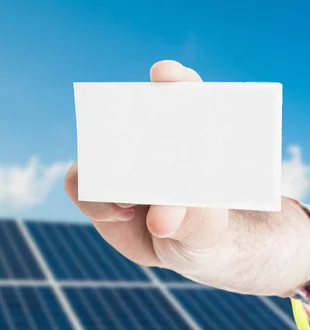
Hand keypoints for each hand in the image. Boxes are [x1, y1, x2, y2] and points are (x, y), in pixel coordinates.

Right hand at [65, 60, 229, 270]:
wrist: (187, 254)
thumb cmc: (207, 228)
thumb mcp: (209, 228)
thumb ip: (191, 220)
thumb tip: (161, 220)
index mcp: (192, 134)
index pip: (184, 95)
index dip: (175, 80)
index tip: (166, 75)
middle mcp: (153, 140)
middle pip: (134, 112)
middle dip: (130, 115)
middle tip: (138, 145)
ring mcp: (121, 161)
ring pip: (100, 148)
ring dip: (109, 169)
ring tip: (131, 202)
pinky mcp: (97, 187)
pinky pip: (79, 182)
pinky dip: (96, 201)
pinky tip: (122, 214)